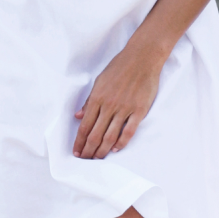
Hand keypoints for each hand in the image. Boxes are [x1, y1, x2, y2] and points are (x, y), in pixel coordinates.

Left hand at [74, 34, 164, 158]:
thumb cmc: (120, 67)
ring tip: (98, 158)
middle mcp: (109, 106)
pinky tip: (116, 149)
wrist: (142, 58)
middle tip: (85, 160)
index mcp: (97, 98)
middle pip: (95, 134)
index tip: (76, 151)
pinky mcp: (139, 110)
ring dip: (102, 150)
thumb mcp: (99, 81)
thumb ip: (89, 101)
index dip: (79, 141)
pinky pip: (128, 131)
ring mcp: (124, 109)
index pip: (84, 126)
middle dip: (88, 150)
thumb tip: (78, 116)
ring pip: (110, 136)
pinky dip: (121, 142)